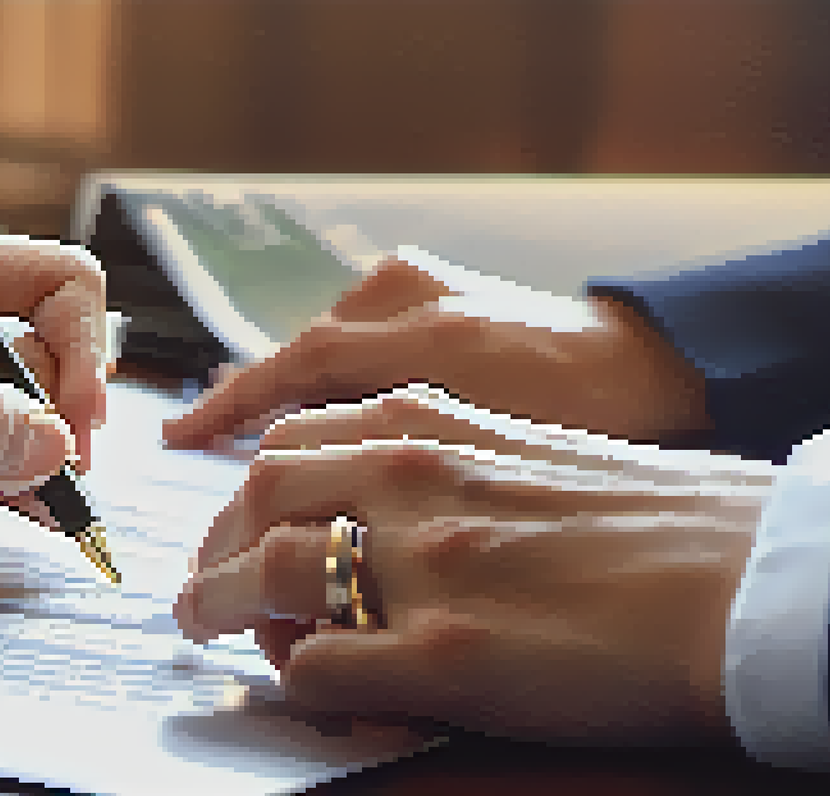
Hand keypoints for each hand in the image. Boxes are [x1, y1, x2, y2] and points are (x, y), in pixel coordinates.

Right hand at [161, 252, 712, 450]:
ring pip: (322, 343)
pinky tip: (319, 402)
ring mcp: (417, 282)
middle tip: (196, 445)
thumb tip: (303, 479)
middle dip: (246, 400)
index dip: (228, 408)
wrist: (653, 364)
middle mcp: (406, 294)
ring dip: (286, 388)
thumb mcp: (491, 445)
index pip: (292, 370)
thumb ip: (397, 449)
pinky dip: (326, 367)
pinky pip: (354, 331)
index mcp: (421, 333)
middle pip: (298, 354)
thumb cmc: (590, 418)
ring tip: (245, 434)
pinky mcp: (430, 286)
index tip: (175, 440)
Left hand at [174, 386, 777, 746]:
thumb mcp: (522, 451)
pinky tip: (313, 685)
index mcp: (431, 425)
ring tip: (209, 628)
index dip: (249, 491)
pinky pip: (321, 667)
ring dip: (223, 605)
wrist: (746, 575)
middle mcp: (412, 481)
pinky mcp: (445, 655)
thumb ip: (436, 466)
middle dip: (215, 544)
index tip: (238, 525)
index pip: (290, 440)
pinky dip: (299, 678)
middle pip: (258, 497)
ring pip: (269, 573)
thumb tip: (368, 510)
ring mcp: (424, 566)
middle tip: (205, 588)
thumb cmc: (652, 518)